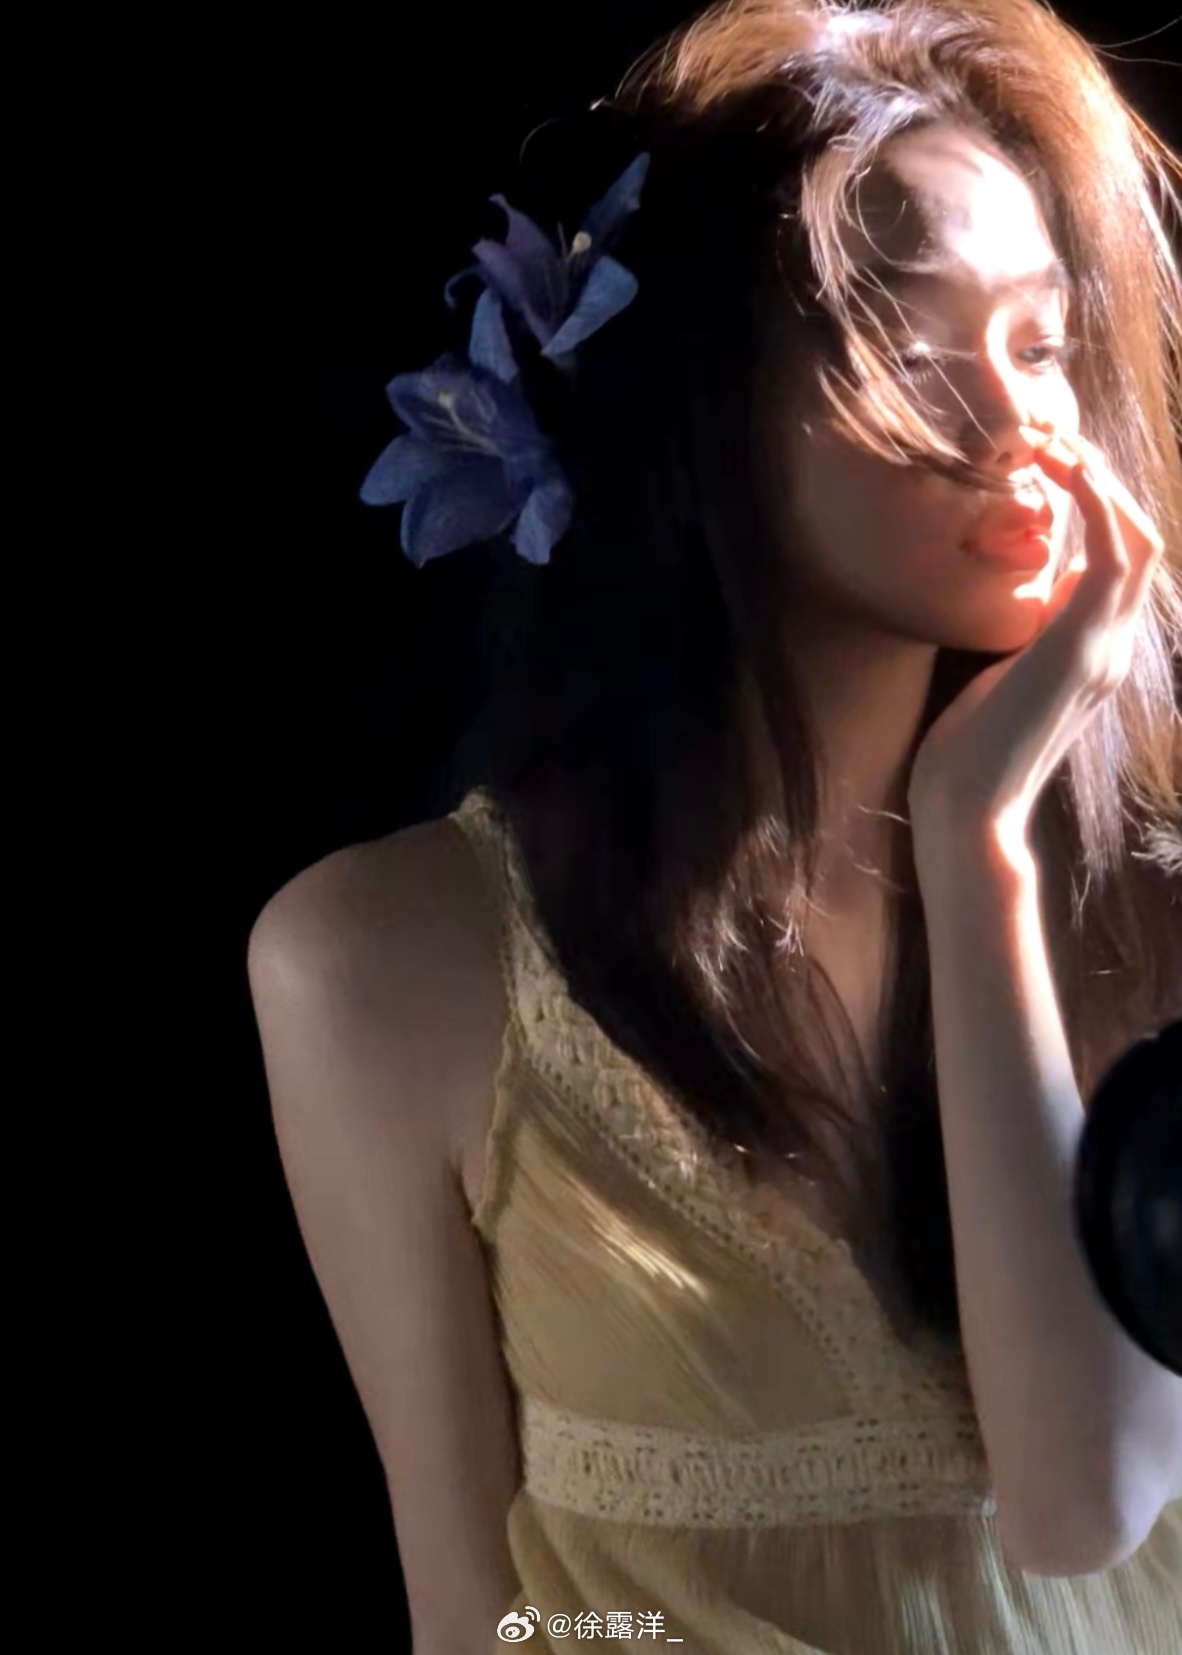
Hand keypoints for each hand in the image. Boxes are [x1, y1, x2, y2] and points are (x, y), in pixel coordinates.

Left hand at [907, 425, 1164, 858]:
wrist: (968, 807)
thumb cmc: (965, 751)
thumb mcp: (998, 677)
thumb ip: (1020, 636)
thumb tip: (1013, 594)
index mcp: (1092, 652)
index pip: (1115, 563)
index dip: (1093, 507)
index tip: (1046, 467)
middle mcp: (1112, 648)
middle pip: (1139, 542)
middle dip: (1104, 483)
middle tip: (1055, 438)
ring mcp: (1105, 648)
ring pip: (1138, 541)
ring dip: (1102, 484)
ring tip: (1057, 443)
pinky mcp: (1083, 648)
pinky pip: (1111, 555)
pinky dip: (1094, 505)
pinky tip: (1058, 472)